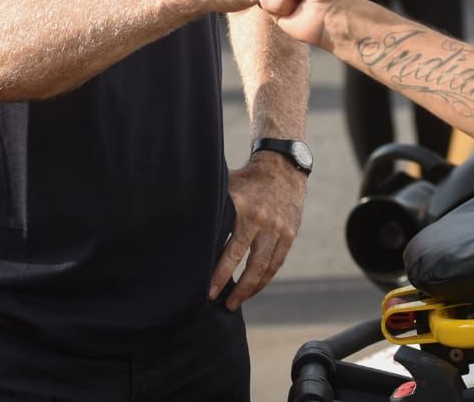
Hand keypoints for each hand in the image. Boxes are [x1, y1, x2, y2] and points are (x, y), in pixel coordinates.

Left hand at [209, 154, 306, 309]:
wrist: (283, 169)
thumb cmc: (246, 181)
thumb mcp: (226, 186)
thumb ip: (212, 208)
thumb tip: (183, 230)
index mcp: (242, 207)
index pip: (229, 247)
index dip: (218, 271)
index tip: (207, 290)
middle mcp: (261, 219)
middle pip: (247, 261)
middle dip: (233, 285)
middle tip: (218, 302)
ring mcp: (278, 228)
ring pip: (264, 267)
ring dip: (249, 289)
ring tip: (234, 303)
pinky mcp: (290, 235)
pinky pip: (276, 263)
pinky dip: (264, 279)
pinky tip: (252, 289)